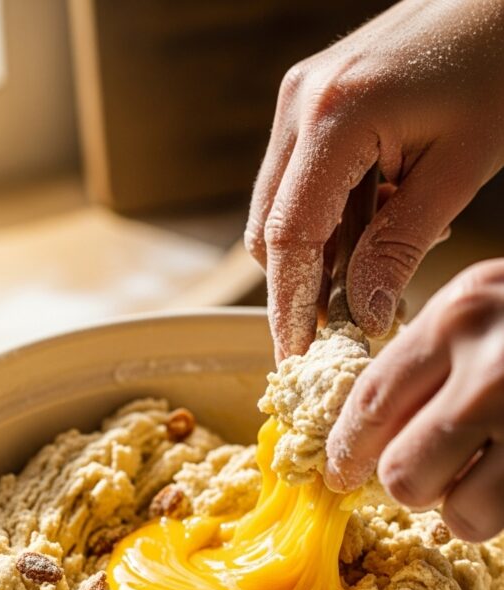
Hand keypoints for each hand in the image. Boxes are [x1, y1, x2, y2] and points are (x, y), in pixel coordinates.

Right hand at [245, 0, 503, 360]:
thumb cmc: (499, 67)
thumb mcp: (459, 171)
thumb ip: (400, 247)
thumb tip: (361, 318)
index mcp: (333, 118)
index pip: (288, 238)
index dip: (289, 309)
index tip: (296, 361)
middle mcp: (301, 104)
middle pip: (270, 228)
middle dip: (299, 288)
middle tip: (339, 334)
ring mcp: (303, 97)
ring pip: (284, 207)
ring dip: (322, 254)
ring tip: (377, 275)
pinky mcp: (318, 98)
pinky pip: (305, 180)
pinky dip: (333, 218)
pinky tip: (381, 226)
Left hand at [325, 260, 503, 541]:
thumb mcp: (491, 302)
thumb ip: (434, 351)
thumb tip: (368, 426)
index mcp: (461, 316)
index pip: (369, 402)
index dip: (346, 449)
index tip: (340, 471)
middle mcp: (493, 370)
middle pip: (401, 473)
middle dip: (411, 484)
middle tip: (434, 471)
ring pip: (458, 516)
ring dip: (466, 511)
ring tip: (492, 478)